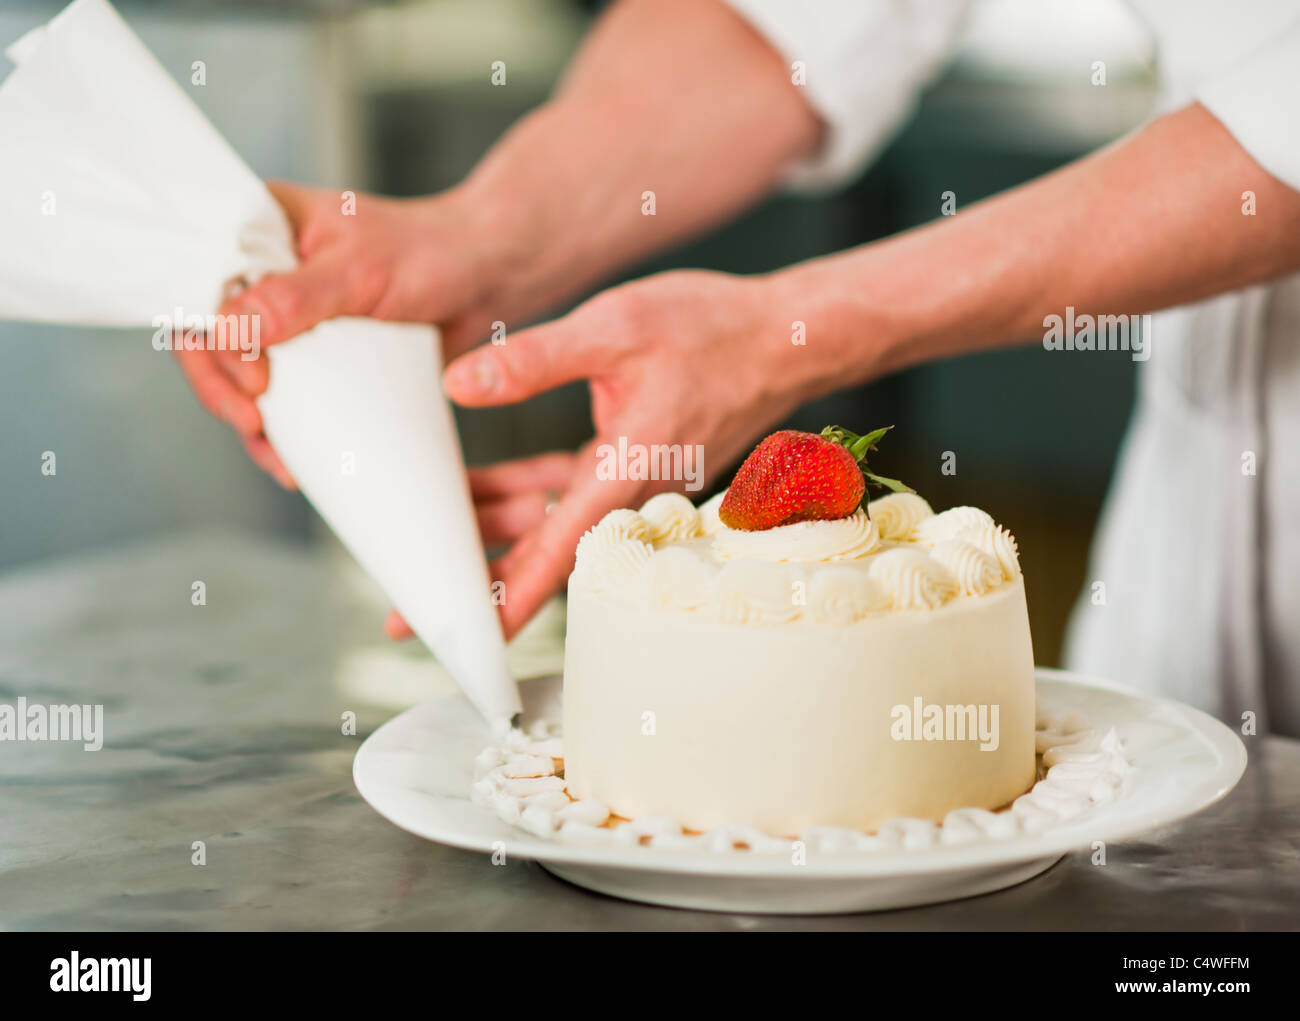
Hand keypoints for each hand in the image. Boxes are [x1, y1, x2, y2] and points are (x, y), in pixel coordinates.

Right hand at [172, 179, 530, 485]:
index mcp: (258, 227)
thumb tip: (231, 328)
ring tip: (279, 457)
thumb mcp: (359, 269)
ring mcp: (287, 320)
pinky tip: (297, 462)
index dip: (210, 339)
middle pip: (209, 339)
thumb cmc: (430, 252)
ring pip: (240, 377)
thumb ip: (294, 296)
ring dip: (252, 423)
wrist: (488, 275)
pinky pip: (284, 399)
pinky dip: (286, 434)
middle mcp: (263, 272)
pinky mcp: (316, 358)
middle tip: (257, 422)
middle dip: (225, 389)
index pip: (197, 285)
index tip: (253, 380)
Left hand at [388, 268, 827, 640]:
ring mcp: (632, 484)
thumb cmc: (713, 330)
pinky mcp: (634, 465)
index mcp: (623, 472)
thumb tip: (459, 385)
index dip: (503, 601)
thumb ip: (534, 361)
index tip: (461, 638)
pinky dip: (527, 493)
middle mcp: (627, 493)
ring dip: (495, 528)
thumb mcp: (615, 328)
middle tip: (412, 609)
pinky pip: (568, 495)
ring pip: (548, 523)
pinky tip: (489, 484)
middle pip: (541, 554)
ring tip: (432, 532)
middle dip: (477, 579)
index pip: (552, 554)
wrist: (784, 339)